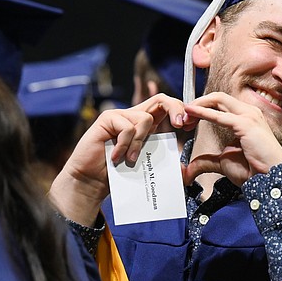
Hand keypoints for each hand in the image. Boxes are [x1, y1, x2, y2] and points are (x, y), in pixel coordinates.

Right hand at [49, 93, 195, 223]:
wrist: (92, 181)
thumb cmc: (119, 174)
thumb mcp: (147, 166)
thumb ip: (163, 162)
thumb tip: (186, 170)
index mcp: (147, 125)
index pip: (167, 107)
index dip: (181, 111)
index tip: (189, 126)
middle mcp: (135, 116)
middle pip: (161, 99)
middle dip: (175, 108)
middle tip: (179, 124)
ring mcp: (120, 115)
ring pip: (144, 118)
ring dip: (140, 142)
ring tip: (131, 158)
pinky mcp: (107, 118)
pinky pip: (127, 127)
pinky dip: (125, 145)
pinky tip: (116, 157)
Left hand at [182, 92, 281, 186]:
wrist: (270, 178)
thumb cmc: (254, 169)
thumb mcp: (224, 161)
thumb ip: (207, 161)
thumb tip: (191, 167)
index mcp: (247, 117)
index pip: (221, 103)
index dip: (202, 108)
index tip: (189, 121)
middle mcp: (249, 112)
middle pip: (218, 97)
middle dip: (198, 103)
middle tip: (183, 117)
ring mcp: (249, 116)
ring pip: (218, 99)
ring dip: (198, 105)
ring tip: (184, 114)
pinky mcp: (245, 124)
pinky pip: (219, 115)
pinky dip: (202, 112)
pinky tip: (191, 112)